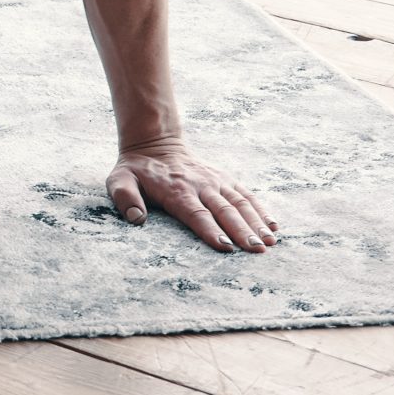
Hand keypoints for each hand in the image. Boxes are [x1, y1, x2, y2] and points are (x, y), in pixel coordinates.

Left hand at [107, 139, 277, 251]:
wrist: (154, 144)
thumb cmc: (136, 170)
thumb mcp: (119, 181)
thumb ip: (125, 198)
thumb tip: (137, 219)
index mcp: (175, 190)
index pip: (196, 213)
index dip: (210, 230)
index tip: (225, 246)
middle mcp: (200, 185)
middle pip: (223, 211)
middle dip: (241, 231)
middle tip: (257, 250)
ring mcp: (215, 181)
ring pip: (239, 203)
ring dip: (256, 222)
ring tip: (270, 242)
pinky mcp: (224, 178)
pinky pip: (245, 194)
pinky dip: (261, 209)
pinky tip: (274, 225)